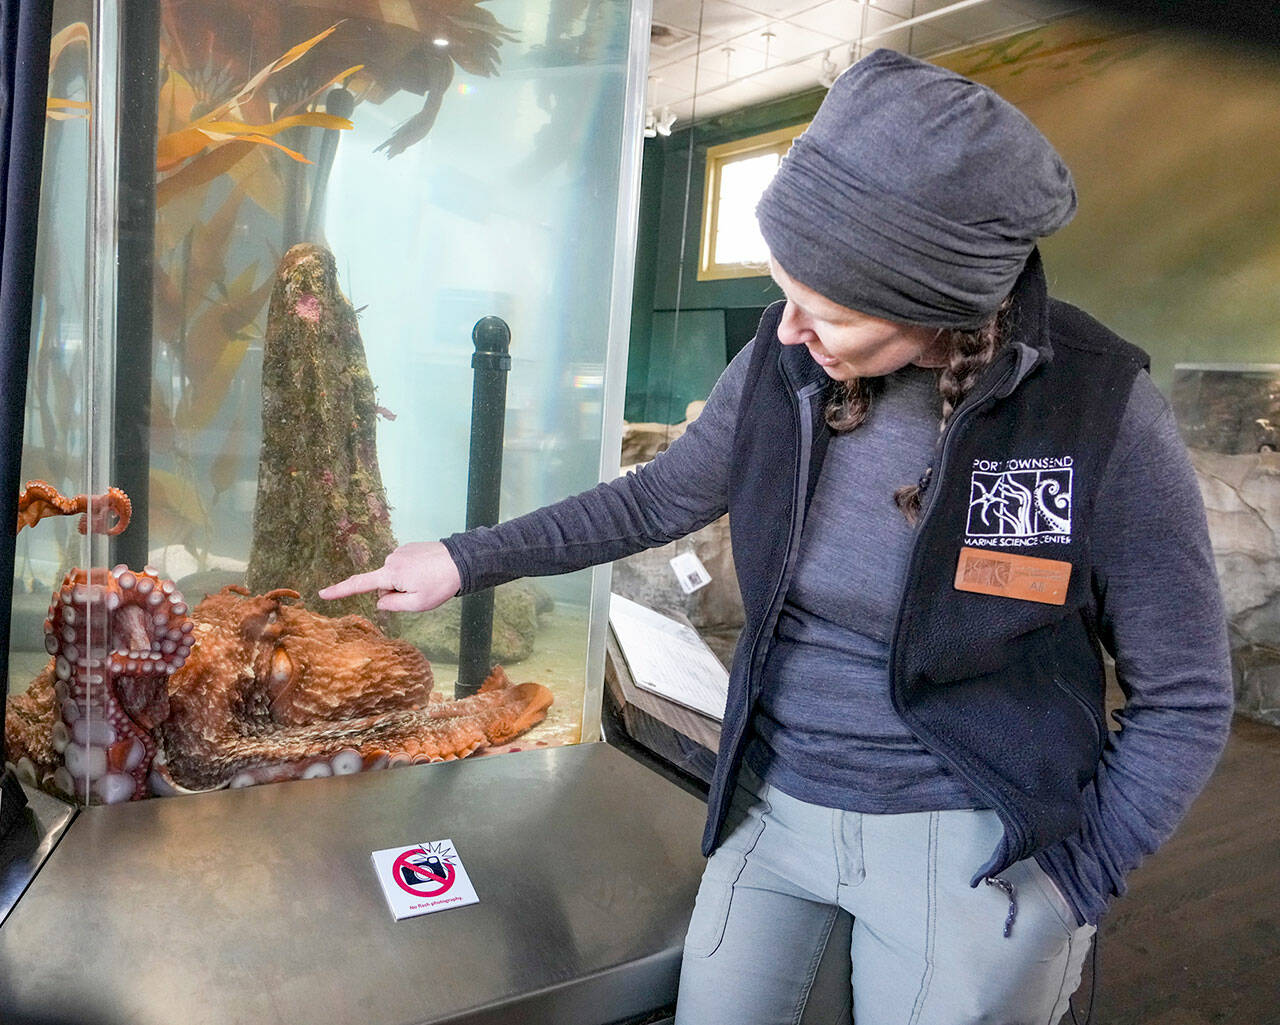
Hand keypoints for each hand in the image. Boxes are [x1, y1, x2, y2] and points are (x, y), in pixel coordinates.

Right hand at [318, 541, 461, 612]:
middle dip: (395, 592)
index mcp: (390, 574)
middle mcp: (391, 559)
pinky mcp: (408, 548)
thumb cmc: (440, 584)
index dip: (340, 591)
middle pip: (383, 585)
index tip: (322, 594)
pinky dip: (411, 573)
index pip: (359, 584)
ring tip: (427, 580)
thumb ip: (393, 605)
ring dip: (406, 582)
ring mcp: (400, 552)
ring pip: (394, 576)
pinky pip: (403, 567)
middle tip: (420, 592)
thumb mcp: (417, 604)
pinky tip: (428, 572)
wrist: (461, 560)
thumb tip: (380, 601)